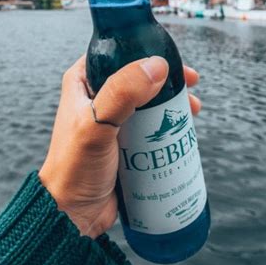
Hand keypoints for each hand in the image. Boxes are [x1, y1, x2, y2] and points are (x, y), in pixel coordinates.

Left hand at [39, 55, 201, 238]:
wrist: (72, 214)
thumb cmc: (75, 168)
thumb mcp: (96, 125)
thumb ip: (122, 93)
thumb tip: (158, 67)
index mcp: (81, 83)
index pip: (114, 53)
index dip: (144, 51)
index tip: (172, 59)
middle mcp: (96, 98)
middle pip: (138, 77)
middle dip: (167, 80)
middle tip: (190, 86)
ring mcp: (112, 121)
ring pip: (148, 102)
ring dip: (172, 103)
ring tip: (192, 111)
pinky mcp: (124, 143)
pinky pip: (151, 127)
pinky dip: (168, 125)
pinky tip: (183, 131)